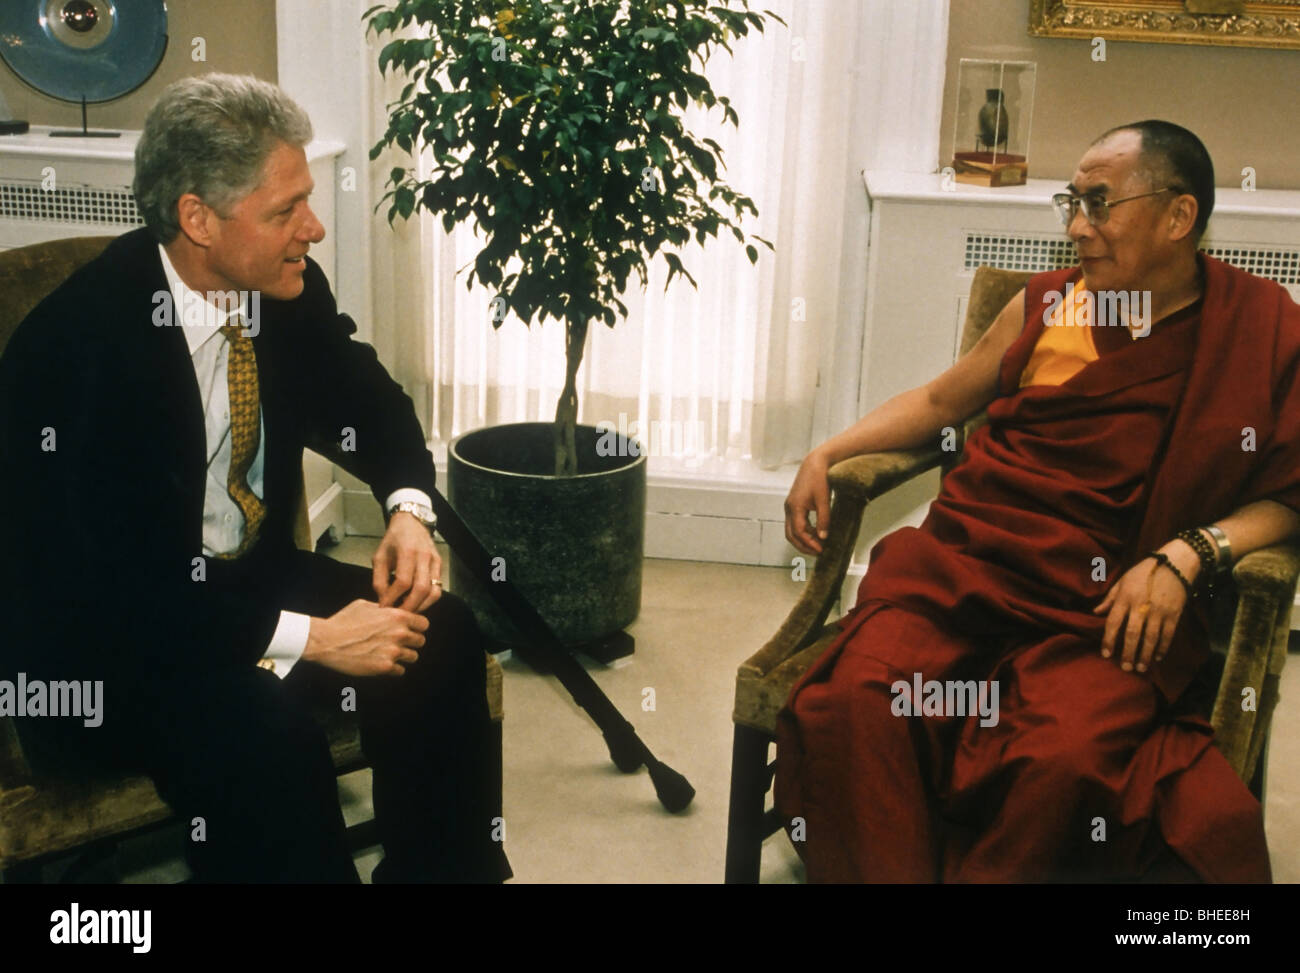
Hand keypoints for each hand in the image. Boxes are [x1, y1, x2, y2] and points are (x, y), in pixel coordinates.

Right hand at [304, 598, 427, 676]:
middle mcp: (399, 633)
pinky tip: (383, 663)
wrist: (327, 641)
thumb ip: (383, 608)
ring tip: (390, 654)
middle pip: (420, 641)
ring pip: (412, 657)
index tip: (410, 630)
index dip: (417, 627)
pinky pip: (400, 671)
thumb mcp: (365, 605)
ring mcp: (393, 651)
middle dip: (411, 642)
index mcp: (397, 616)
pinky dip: (394, 669)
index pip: (424, 624)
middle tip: (399, 643)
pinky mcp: (385, 667)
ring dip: (403, 656)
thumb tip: (391, 610)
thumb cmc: (343, 621)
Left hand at [372, 511, 442, 611]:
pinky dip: (428, 600)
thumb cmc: (393, 541)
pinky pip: (438, 588)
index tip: (383, 607)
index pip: (402, 581)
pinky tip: (417, 603)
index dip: (393, 597)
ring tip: (408, 612)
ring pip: (434, 592)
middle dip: (408, 606)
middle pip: (420, 589)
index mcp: (406, 552)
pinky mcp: (440, 565)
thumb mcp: (379, 557)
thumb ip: (379, 580)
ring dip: (421, 606)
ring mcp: (435, 561)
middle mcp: (424, 557)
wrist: (411, 524)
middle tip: (397, 616)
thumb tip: (383, 601)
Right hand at [785, 449, 831, 554]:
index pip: (799, 532)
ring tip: (818, 544)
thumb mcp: (824, 500)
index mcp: (794, 507)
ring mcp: (790, 506)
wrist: (815, 462)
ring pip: (792, 530)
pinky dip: (804, 531)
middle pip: (791, 535)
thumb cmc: (819, 478)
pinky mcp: (794, 504)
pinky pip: (795, 523)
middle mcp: (789, 508)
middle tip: (817, 552)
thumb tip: (823, 537)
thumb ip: (823, 519)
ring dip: (803, 539)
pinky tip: (816, 533)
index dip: (809, 543)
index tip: (821, 550)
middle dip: (803, 546)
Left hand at [1093, 544, 1198, 673]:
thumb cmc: (1144, 572)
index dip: (1109, 639)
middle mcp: (1141, 606)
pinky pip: (1168, 635)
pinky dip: (1163, 648)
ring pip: (1151, 638)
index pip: (1114, 622)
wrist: (1175, 564)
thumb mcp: (1123, 581)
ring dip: (1145, 655)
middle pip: (1132, 634)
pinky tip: (1157, 657)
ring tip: (1140, 668)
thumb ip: (1110, 598)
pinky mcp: (1174, 614)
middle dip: (1128, 652)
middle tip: (1124, 668)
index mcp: (1126, 598)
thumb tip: (1096, 612)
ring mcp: (1159, 611)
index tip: (1106, 654)